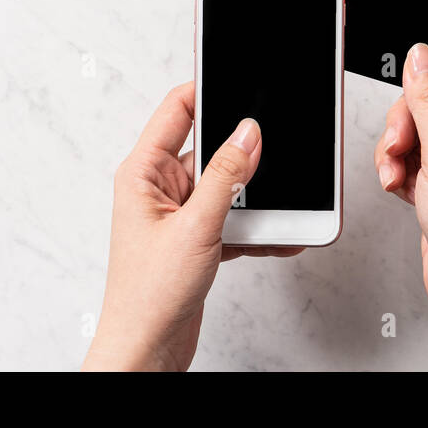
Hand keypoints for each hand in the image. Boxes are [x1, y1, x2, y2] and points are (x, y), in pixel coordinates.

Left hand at [82, 83, 301, 370]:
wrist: (147, 350)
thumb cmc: (148, 296)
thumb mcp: (196, 226)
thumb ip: (226, 176)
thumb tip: (248, 133)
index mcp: (143, 172)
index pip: (176, 109)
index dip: (207, 88)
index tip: (240, 77)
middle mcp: (158, 188)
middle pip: (209, 148)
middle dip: (244, 154)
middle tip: (275, 153)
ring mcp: (178, 213)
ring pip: (226, 187)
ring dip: (255, 199)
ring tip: (284, 207)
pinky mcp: (195, 238)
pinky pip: (232, 219)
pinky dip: (255, 227)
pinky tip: (280, 235)